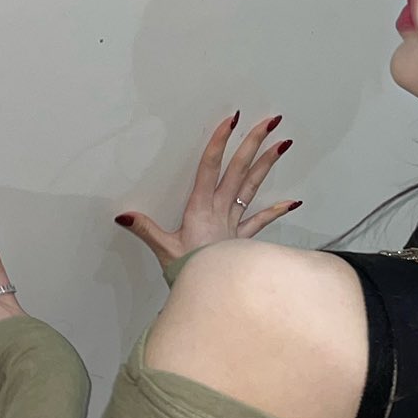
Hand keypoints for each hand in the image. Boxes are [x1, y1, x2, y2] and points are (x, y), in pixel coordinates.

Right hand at [115, 110, 299, 274]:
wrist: (213, 296)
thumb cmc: (189, 273)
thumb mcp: (163, 250)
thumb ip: (145, 229)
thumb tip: (124, 216)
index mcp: (200, 208)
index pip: (209, 167)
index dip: (219, 143)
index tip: (229, 121)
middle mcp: (220, 210)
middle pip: (238, 170)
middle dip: (252, 143)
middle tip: (269, 121)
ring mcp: (234, 223)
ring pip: (252, 188)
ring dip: (266, 165)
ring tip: (282, 144)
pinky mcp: (242, 239)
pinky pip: (261, 222)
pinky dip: (276, 211)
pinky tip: (293, 202)